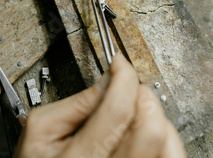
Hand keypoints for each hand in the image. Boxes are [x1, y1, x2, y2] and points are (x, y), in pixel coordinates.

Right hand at [14, 55, 185, 157]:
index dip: (124, 78)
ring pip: (166, 141)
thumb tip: (107, 81)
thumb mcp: (41, 130)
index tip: (120, 65)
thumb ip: (73, 104)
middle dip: (142, 95)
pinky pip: (171, 155)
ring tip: (134, 112)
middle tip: (128, 88)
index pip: (118, 110)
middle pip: (150, 128)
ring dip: (154, 115)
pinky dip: (165, 135)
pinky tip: (146, 130)